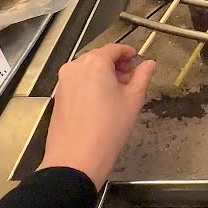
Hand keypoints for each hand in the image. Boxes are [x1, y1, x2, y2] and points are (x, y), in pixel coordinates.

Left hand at [38, 44, 155, 189]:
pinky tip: (101, 102)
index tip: (136, 58)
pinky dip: (90, 84)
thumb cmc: (107, 129)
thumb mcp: (133, 100)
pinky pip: (78, 82)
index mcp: (95, 63)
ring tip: (117, 92)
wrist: (76, 158)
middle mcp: (75, 67)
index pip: (114, 49)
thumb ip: (142, 77)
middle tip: (130, 78)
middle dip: (115, 64)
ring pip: (87, 70)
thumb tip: (149, 64)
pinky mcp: (58, 96)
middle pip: (99, 57)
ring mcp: (64, 82)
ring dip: (103, 75)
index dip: (128, 52)